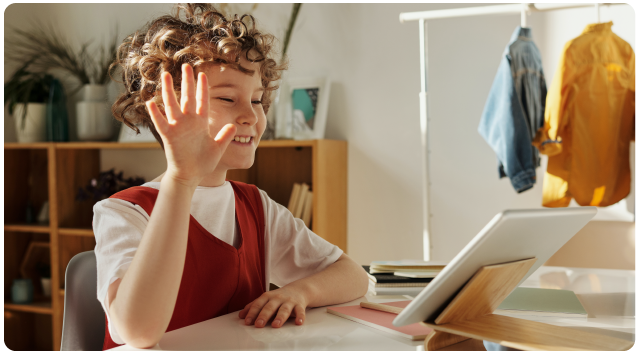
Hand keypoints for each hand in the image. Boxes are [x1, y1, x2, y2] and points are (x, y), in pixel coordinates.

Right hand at [146, 64, 236, 186]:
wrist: (191, 175)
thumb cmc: (203, 162)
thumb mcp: (218, 148)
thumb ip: (224, 136)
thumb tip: (233, 126)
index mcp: (201, 122)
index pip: (202, 101)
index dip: (202, 88)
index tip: (203, 74)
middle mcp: (188, 122)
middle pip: (187, 97)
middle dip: (187, 82)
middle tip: (186, 66)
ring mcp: (178, 128)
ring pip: (172, 105)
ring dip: (169, 90)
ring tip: (166, 75)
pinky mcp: (169, 136)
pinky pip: (161, 123)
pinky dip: (156, 114)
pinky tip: (151, 102)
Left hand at [238, 285, 309, 327]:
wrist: (298, 289)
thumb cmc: (279, 297)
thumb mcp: (266, 299)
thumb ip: (254, 306)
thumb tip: (241, 315)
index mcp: (268, 297)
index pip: (258, 304)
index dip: (252, 313)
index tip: (247, 322)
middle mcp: (278, 298)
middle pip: (270, 307)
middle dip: (264, 316)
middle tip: (259, 324)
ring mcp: (289, 301)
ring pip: (284, 309)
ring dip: (280, 317)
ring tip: (276, 325)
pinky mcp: (299, 305)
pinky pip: (300, 311)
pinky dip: (300, 317)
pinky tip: (298, 322)